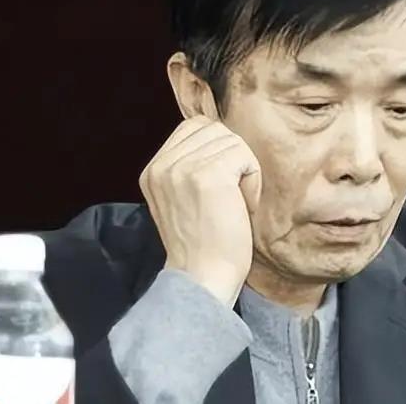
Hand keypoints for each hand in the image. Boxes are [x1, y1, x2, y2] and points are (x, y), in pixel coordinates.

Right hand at [139, 116, 262, 307]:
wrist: (202, 278)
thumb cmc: (202, 244)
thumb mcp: (180, 199)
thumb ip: (187, 168)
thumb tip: (221, 138)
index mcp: (152, 170)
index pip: (192, 127)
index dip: (217, 149)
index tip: (221, 185)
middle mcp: (162, 164)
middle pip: (214, 129)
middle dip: (232, 158)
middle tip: (233, 194)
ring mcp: (182, 167)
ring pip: (231, 140)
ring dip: (244, 169)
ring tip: (238, 202)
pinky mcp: (208, 174)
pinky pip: (244, 155)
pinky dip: (253, 179)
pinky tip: (245, 206)